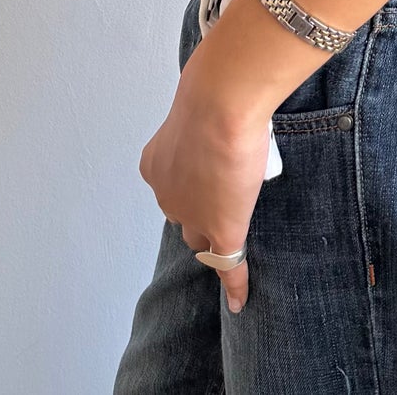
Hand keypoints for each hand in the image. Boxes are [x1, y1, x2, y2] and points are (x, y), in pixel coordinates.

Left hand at [138, 69, 273, 313]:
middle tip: (227, 184)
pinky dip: (232, 283)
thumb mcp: (200, 106)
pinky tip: (238, 301)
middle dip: (200, 205)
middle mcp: (166, 195)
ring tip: (241, 207)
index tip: (206, 174)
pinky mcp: (222, 228)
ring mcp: (193, 215)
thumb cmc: (212, 94)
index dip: (192, 182)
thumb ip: (205, 119)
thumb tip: (225, 108)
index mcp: (155, 165)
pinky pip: (226, 264)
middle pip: (183, 213)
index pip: (173, 186)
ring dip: (217, 228)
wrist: (219, 105)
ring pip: (202, 236)